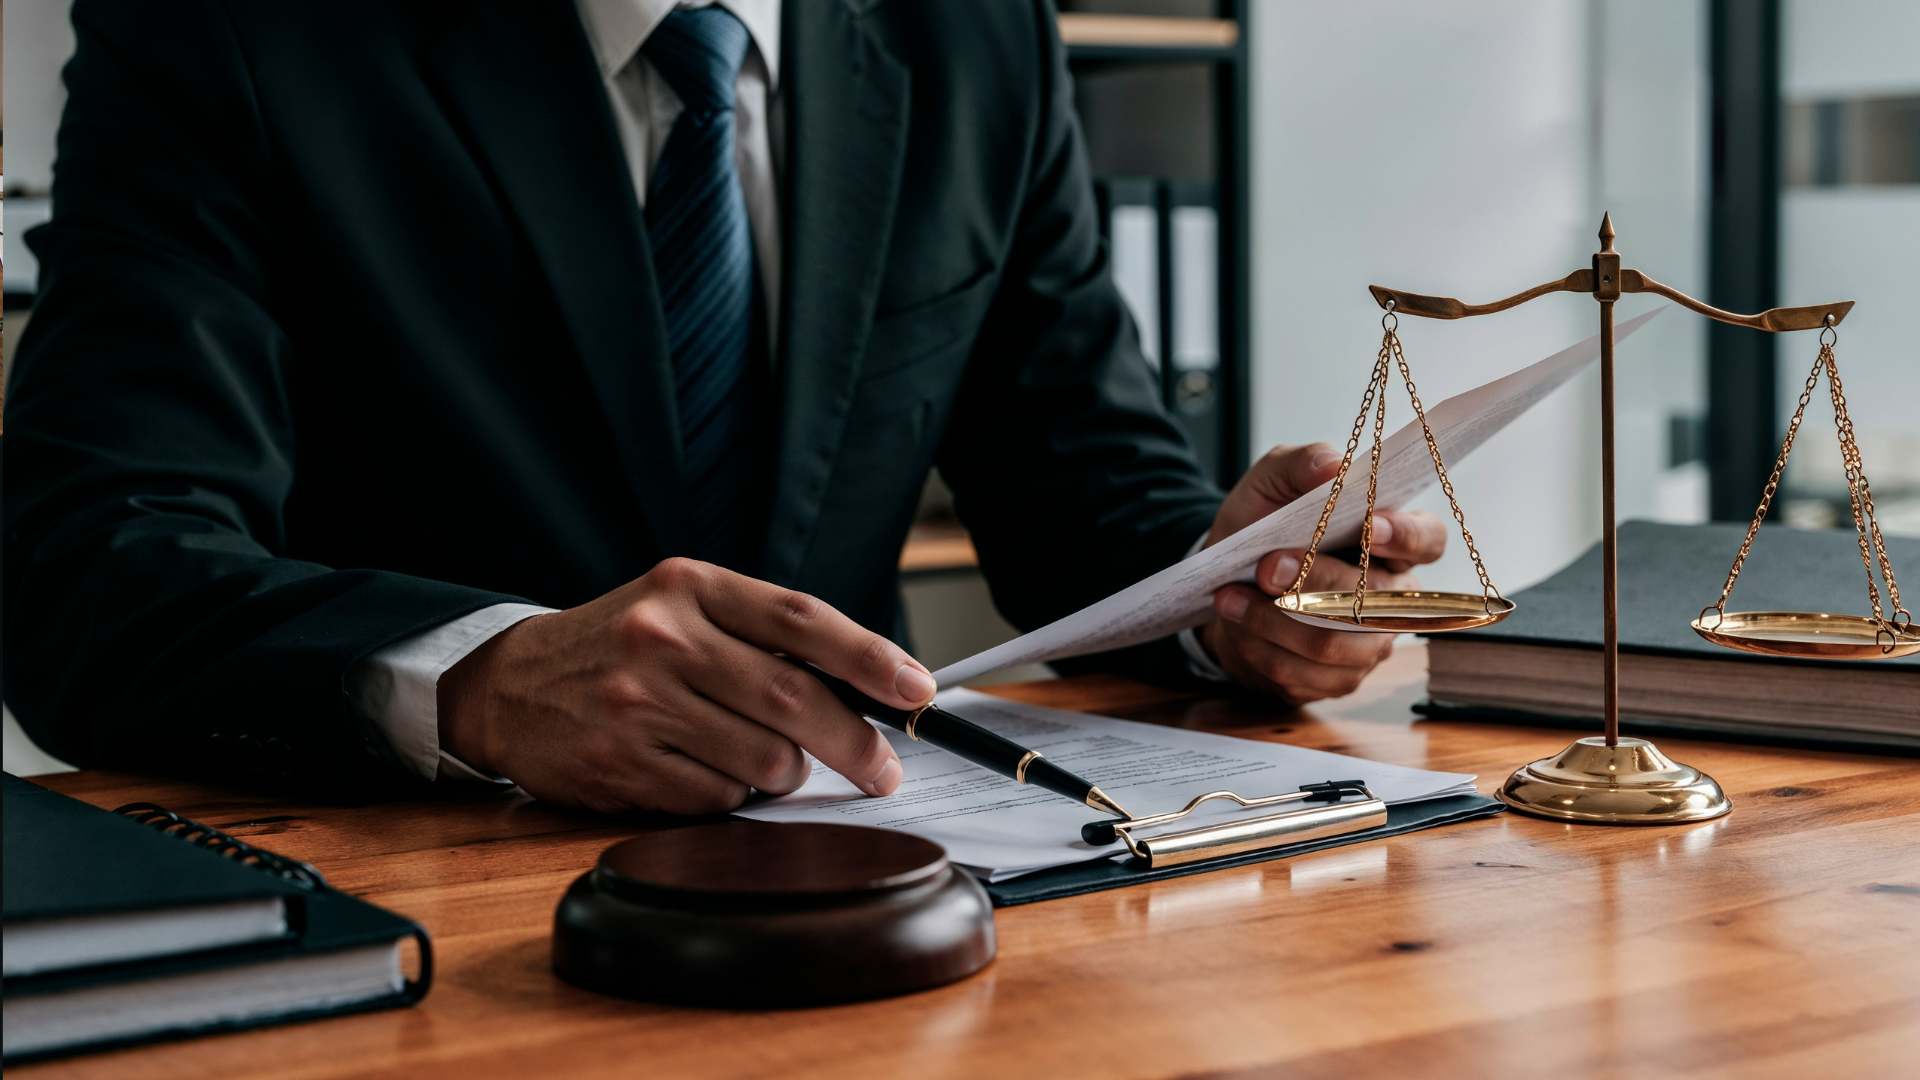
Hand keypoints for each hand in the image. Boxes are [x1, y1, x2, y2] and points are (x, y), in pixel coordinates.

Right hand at [437, 559, 934, 813]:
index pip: (800, 619)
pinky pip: (716, 797)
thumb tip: (865, 685)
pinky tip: (707, 772)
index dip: (869, 657)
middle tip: (883, 768)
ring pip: (762, 759)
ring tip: (768, 762)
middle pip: (791, 699)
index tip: (916, 688)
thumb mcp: (680, 607)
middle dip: (855, 743)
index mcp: (690, 586)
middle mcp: (663, 637)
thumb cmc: (616, 646)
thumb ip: (760, 634)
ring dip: (786, 773)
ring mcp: (638, 702)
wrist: (505, 686)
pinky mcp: (621, 762)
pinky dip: (731, 795)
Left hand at [1198, 443, 1448, 704]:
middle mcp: (1393, 597)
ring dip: (1274, 619)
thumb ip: (1300, 464)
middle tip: (1265, 566)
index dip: (1404, 536)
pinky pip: (1301, 674)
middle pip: (1372, 598)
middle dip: (1313, 581)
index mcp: (1391, 541)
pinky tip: (1236, 622)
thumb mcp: (1269, 483)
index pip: (1427, 539)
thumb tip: (1331, 465)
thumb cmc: (1261, 526)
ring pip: (1332, 643)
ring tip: (1231, 596)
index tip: (1366, 527)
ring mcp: (1369, 644)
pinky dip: (1259, 647)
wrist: (1223, 582)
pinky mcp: (1337, 680)